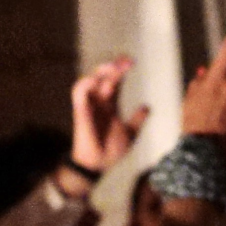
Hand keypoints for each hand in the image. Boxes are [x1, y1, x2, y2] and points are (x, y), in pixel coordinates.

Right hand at [69, 57, 149, 172]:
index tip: (131, 61)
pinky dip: (85, 84)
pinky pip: (78, 93)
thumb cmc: (112, 150)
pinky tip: (96, 80)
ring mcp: (90, 106)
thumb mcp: (130, 132)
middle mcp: (99, 102)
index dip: (120, 70)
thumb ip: (137, 119)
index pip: (114, 82)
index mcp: (110, 105)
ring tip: (115, 69)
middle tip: (127, 61)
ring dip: (101, 72)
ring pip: (90, 81)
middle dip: (113, 66)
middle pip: (103, 78)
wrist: (100, 165)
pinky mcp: (80, 112)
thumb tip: (147, 107)